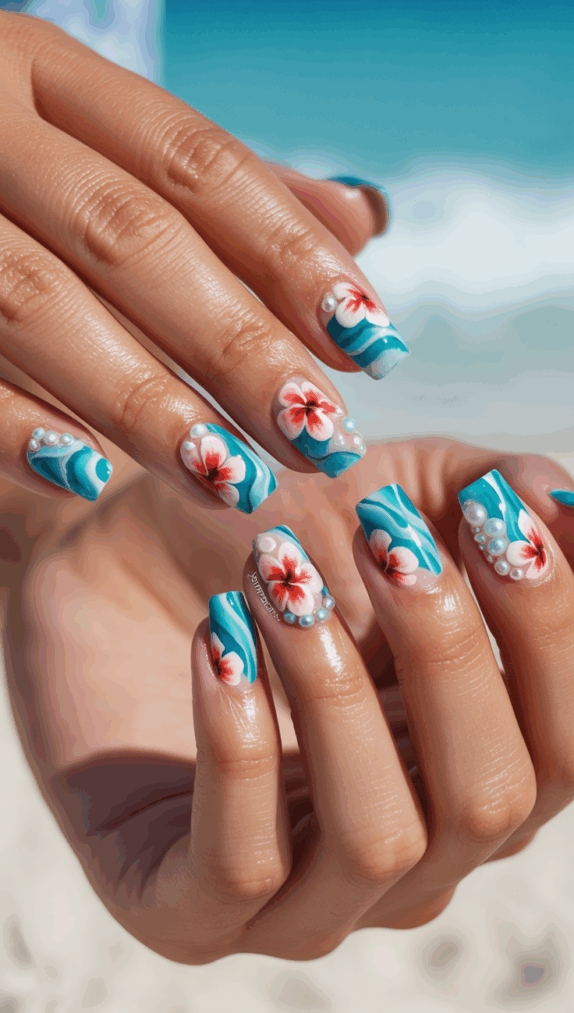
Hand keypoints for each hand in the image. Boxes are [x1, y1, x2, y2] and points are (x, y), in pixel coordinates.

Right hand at [0, 11, 397, 512]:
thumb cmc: (5, 171)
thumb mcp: (103, 143)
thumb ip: (224, 187)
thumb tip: (360, 220)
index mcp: (45, 75)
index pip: (195, 162)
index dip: (289, 254)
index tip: (369, 339)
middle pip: (130, 238)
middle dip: (235, 345)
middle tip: (321, 433)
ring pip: (39, 307)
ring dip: (145, 404)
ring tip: (234, 478)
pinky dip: (14, 427)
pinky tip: (86, 476)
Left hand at [5, 436, 573, 961]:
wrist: (114, 551)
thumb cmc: (269, 530)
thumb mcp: (395, 493)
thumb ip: (492, 494)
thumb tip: (571, 504)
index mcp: (474, 762)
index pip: (569, 744)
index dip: (552, 633)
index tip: (498, 516)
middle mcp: (413, 849)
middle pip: (494, 799)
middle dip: (450, 652)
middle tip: (383, 534)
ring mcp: (305, 894)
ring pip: (377, 838)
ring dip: (334, 689)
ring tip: (275, 575)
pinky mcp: (186, 909)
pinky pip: (240, 868)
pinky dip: (237, 745)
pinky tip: (217, 639)